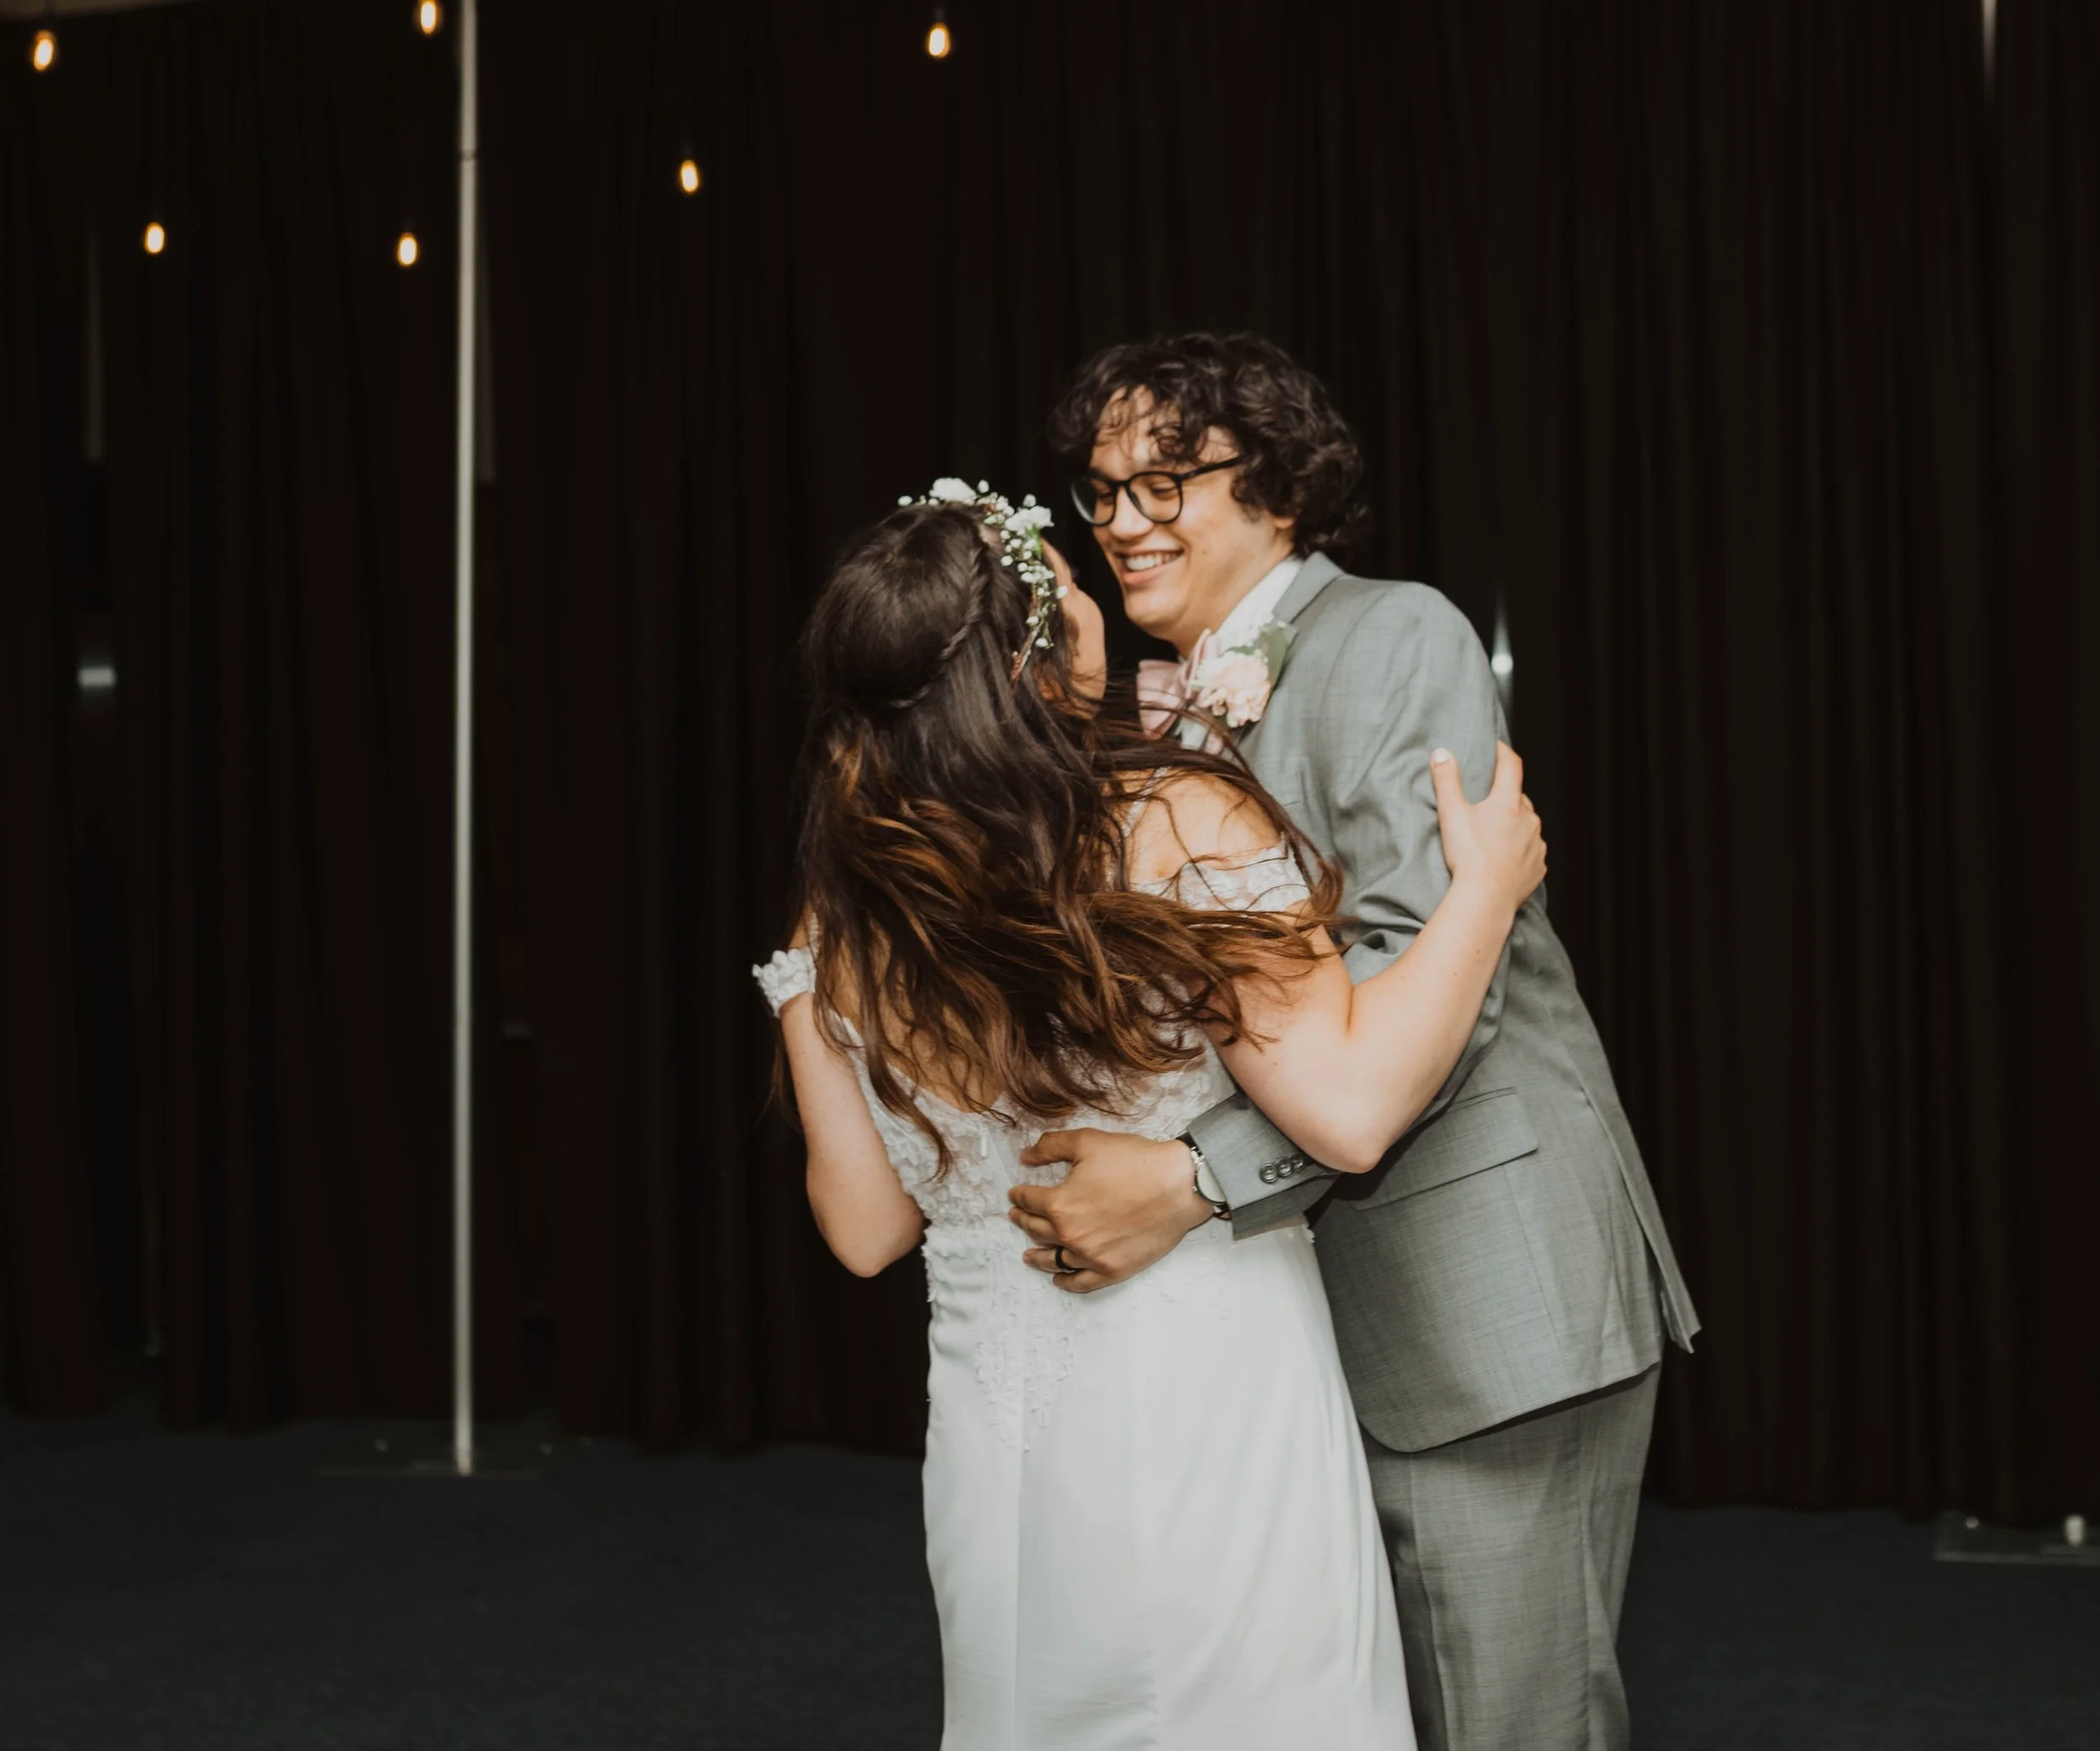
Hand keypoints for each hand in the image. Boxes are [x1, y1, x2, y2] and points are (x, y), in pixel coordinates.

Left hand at [1007, 1129, 1214, 1293]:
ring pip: (1053, 1259)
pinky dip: (1065, 1281)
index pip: (1029, 1200)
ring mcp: (1091, 1256)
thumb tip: (1025, 1158)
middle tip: (1018, 1217)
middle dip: (1024, 1221)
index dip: (1019, 1195)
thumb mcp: (1088, 1142)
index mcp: (1060, 1204)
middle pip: (1037, 1230)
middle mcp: (1070, 1234)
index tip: (1016, 1194)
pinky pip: (1080, 1282)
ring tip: (1028, 1254)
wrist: (1179, 1185)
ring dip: (1037, 1255)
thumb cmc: (1136, 1161)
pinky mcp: (1113, 1269)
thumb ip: (1050, 1147)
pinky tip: (1058, 1278)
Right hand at [1431, 741, 1545, 916]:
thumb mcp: (1452, 814)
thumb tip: (1441, 753)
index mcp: (1508, 803)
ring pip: (1528, 825)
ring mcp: (1537, 844)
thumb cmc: (1468, 856)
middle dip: (1506, 796)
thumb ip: (1447, 781)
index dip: (1503, 753)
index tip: (1497, 747)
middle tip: (1488, 801)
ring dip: (1515, 824)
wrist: (1486, 899)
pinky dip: (1521, 849)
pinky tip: (1505, 858)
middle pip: (1519, 798)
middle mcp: (1529, 820)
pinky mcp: (1538, 867)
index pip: (1511, 766)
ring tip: (1495, 835)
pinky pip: (1532, 851)